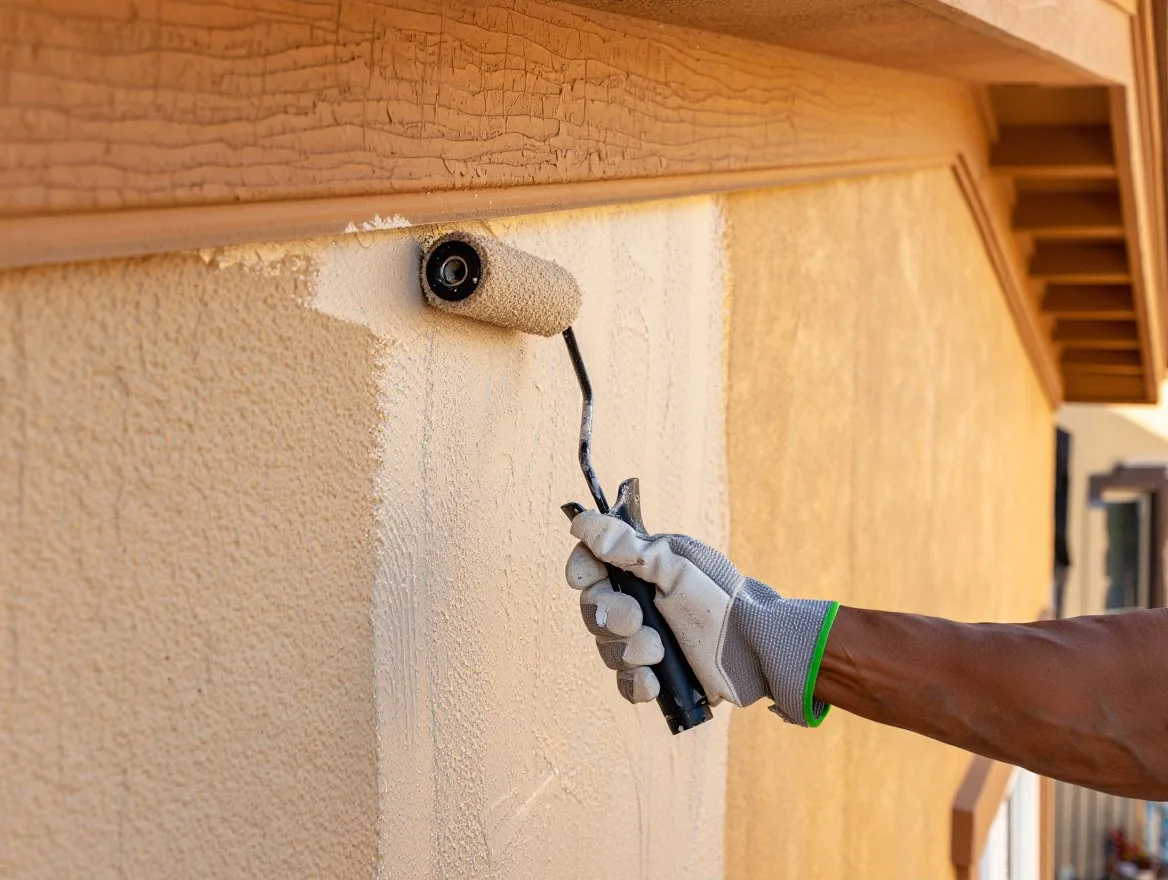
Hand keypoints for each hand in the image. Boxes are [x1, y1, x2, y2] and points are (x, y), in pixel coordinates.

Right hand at [564, 509, 839, 726]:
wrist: (760, 647)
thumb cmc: (722, 598)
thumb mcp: (675, 566)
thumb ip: (627, 547)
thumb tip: (582, 523)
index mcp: (645, 568)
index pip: (594, 566)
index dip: (584, 572)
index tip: (584, 578)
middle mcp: (643, 602)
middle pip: (595, 611)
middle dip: (611, 617)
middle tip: (637, 620)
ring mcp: (650, 640)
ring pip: (608, 650)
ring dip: (628, 651)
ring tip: (657, 650)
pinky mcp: (660, 675)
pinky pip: (627, 684)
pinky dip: (636, 683)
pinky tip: (653, 680)